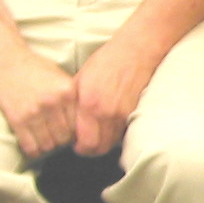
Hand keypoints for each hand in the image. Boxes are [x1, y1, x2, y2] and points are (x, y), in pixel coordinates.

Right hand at [0, 47, 79, 160]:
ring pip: (49, 145)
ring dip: (49, 146)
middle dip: (63, 141)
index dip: (77, 132)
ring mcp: (35, 112)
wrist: (7, 61)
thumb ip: (73, 98)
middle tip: (58, 138)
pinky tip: (35, 145)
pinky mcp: (17, 120)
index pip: (80, 124)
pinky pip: (31, 146)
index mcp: (68, 92)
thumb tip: (85, 122)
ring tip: (47, 140)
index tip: (72, 133)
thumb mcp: (62, 78)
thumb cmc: (36, 69)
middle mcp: (53, 102)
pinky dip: (34, 150)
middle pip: (65, 137)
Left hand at [72, 34, 159, 155]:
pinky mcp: (135, 112)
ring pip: (112, 143)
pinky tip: (109, 126)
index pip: (85, 142)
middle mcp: (107, 113)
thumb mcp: (81, 78)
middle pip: (99, 148)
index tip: (76, 145)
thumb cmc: (106, 61)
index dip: (79, 148)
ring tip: (97, 135)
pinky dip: (115, 134)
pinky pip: (123, 132)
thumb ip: (74, 102)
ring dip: (104, 143)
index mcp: (89, 104)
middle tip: (85, 145)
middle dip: (91, 150)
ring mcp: (123, 114)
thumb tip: (68, 120)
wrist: (135, 51)